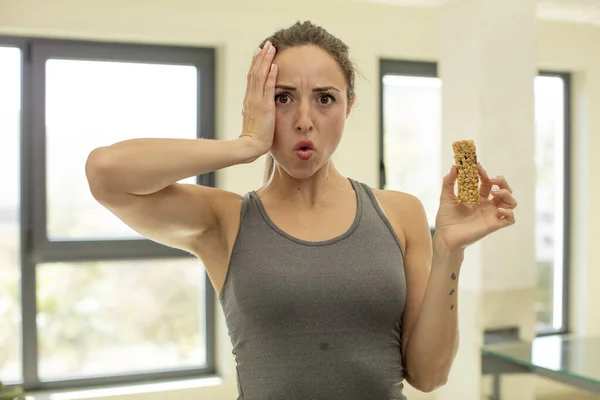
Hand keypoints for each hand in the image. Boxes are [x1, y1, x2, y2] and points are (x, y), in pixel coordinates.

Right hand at [239, 41, 277, 156]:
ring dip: (266, 61)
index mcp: (249, 100)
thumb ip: (257, 112)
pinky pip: (268, 88)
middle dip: (261, 57)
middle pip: (255, 72)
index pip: (252, 78)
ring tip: (271, 48)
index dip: (256, 65)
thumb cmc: (254, 138)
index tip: (260, 53)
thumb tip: (259, 108)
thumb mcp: (255, 120)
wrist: (250, 146)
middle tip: (266, 44)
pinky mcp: (264, 107)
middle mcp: (251, 98)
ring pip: (260, 76)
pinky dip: (271, 76)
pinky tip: (275, 65)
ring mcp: (257, 101)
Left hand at [434, 163, 516, 249]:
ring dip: (506, 193)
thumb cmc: (446, 219)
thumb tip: (454, 166)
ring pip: (511, 202)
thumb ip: (448, 182)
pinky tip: (498, 209)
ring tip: (494, 192)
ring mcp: (491, 215)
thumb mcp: (445, 197)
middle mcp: (486, 205)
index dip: (483, 173)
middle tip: (490, 179)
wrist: (445, 237)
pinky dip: (508, 212)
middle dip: (500, 181)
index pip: (486, 182)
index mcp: (477, 198)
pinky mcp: (494, 225)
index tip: (476, 165)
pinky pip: (510, 219)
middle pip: (503, 189)